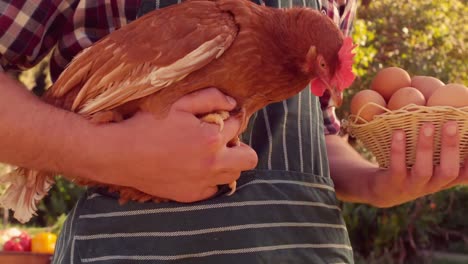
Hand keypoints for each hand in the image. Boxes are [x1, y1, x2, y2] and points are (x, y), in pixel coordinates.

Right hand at [77, 88, 257, 201]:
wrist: (120, 154)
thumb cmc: (148, 125)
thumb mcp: (179, 103)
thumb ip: (210, 98)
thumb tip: (233, 104)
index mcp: (212, 139)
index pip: (238, 125)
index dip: (230, 118)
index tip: (219, 117)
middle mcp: (213, 165)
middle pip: (249, 158)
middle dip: (240, 146)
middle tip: (222, 140)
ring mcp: (203, 183)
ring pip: (233, 175)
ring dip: (227, 162)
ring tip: (208, 154)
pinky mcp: (191, 196)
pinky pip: (214, 189)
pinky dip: (210, 179)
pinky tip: (194, 168)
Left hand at [368, 121, 467, 206]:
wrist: (382, 190)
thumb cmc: (412, 168)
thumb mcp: (431, 162)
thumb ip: (442, 149)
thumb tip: (451, 118)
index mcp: (445, 178)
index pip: (465, 174)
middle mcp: (433, 185)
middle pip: (449, 171)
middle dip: (451, 147)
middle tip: (451, 123)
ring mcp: (413, 186)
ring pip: (423, 170)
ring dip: (426, 147)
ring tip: (427, 125)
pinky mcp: (394, 182)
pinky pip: (397, 167)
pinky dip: (398, 149)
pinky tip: (399, 132)